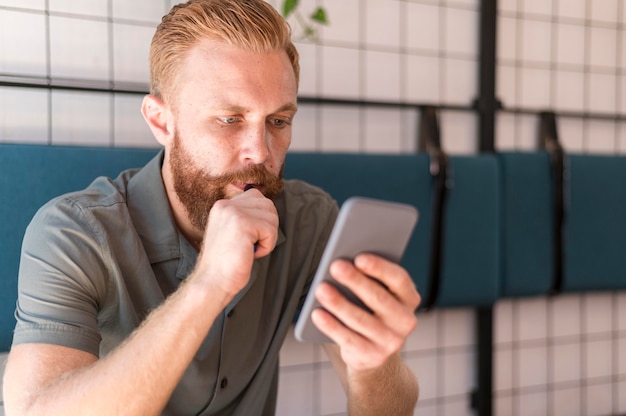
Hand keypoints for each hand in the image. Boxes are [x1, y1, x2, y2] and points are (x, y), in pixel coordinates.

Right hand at [192, 188, 278, 297]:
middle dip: (267, 227)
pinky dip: (266, 247)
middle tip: (250, 244)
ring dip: (267, 238)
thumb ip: (246, 216)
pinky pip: (271, 231)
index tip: (248, 237)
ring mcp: (233, 212)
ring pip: (272, 218)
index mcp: (223, 205)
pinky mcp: (243, 224)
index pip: (257, 196)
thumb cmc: (226, 262)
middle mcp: (226, 205)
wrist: (212, 281)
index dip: (261, 219)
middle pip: (268, 205)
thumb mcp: (233, 231)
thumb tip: (269, 210)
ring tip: (248, 249)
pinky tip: (250, 253)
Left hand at [312, 253, 420, 371]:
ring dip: (339, 303)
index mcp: (409, 297)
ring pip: (361, 319)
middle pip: (379, 298)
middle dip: (355, 281)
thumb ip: (369, 279)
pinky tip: (317, 313)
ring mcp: (391, 341)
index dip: (380, 268)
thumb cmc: (370, 310)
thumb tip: (345, 263)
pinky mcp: (372, 356)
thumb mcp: (377, 293)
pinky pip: (348, 339)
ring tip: (321, 289)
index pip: (399, 279)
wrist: (372, 350)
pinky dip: (331, 325)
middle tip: (336, 266)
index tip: (359, 258)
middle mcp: (405, 320)